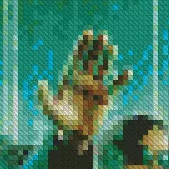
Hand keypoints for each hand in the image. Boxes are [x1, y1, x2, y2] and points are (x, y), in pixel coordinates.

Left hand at [38, 30, 131, 147]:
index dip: (82, 46)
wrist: (75, 134)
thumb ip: (43, 96)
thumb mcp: (50, 109)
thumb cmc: (61, 121)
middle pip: (91, 60)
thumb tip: (41, 81)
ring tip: (111, 46)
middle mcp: (84, 80)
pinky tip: (127, 72)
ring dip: (107, 57)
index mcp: (71, 79)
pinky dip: (121, 80)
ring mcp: (95, 87)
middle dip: (96, 48)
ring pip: (103, 69)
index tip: (87, 34)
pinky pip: (115, 87)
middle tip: (101, 36)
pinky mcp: (105, 97)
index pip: (77, 59)